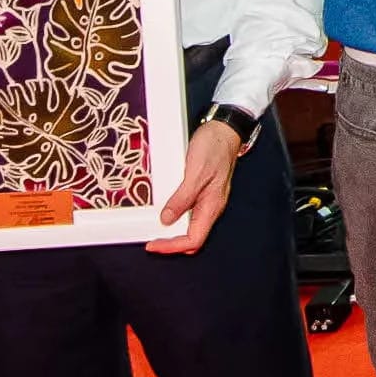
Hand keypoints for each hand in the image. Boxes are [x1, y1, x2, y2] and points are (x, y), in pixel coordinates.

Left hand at [149, 112, 249, 256]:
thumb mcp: (195, 172)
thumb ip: (182, 198)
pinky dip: (174, 217)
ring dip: (172, 232)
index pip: (193, 239)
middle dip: (171, 244)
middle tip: (151, 241)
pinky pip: (188, 213)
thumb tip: (167, 219)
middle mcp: (210, 207)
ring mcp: (206, 200)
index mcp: (212, 206)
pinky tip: (164, 212)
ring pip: (189, 227)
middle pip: (192, 238)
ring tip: (154, 229)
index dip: (172, 246)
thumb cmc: (214, 148)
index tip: (153, 244)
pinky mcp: (201, 192)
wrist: (224, 130)